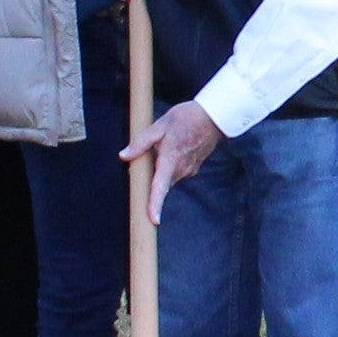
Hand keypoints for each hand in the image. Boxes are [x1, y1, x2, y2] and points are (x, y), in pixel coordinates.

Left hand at [122, 98, 224, 215]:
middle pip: (160, 184)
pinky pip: (176, 172)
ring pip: (168, 178)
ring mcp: (189, 170)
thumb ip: (141, 142)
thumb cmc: (186, 118)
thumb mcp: (160, 125)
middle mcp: (181, 170)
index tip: (154, 219)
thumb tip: (124, 156)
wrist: (213, 117)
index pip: (161, 186)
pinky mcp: (193, 168)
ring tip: (162, 147)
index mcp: (171, 160)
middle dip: (150, 179)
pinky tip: (173, 148)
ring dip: (160, 170)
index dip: (156, 204)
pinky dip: (169, 166)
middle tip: (142, 162)